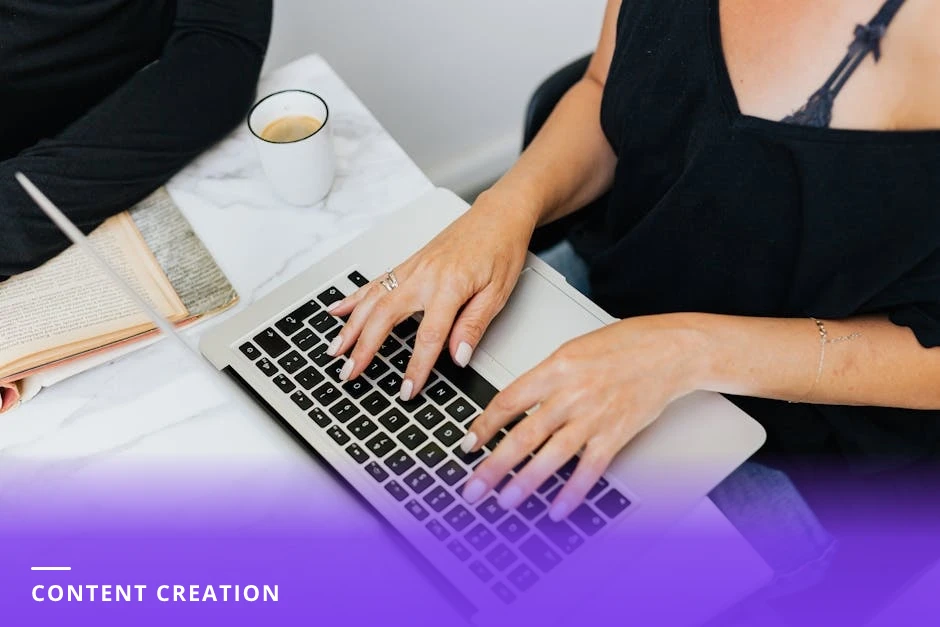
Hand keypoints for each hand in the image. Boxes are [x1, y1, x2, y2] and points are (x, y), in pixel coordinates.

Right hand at [327, 191, 538, 398]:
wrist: (498, 215)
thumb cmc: (501, 250)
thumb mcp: (498, 294)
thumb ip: (473, 326)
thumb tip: (457, 357)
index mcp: (450, 286)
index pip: (428, 336)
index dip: (416, 367)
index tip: (407, 389)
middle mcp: (424, 275)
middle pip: (385, 317)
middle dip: (364, 348)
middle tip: (350, 373)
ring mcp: (412, 268)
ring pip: (372, 300)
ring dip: (350, 327)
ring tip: (335, 350)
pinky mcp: (408, 263)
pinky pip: (375, 282)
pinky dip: (353, 298)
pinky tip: (337, 310)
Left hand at [458, 314, 706, 520]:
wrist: (669, 350)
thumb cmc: (625, 345)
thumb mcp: (573, 350)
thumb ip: (545, 377)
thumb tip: (516, 403)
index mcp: (555, 368)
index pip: (508, 401)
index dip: (484, 426)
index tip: (468, 444)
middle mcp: (570, 394)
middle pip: (523, 435)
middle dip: (493, 466)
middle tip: (473, 487)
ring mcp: (593, 417)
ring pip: (551, 456)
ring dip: (524, 483)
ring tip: (505, 501)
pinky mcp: (615, 435)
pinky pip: (589, 469)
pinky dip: (572, 492)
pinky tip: (557, 508)